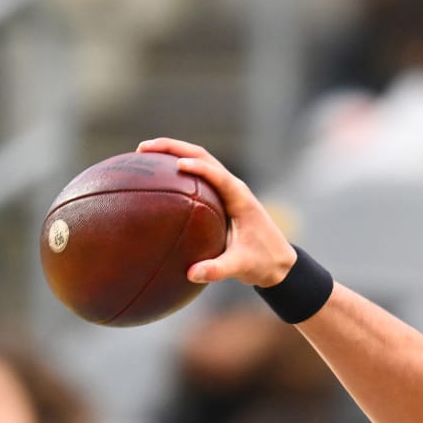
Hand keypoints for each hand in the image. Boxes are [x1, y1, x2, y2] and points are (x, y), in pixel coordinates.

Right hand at [135, 137, 298, 287]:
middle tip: (143, 149)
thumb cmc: (263, 262)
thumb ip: (218, 270)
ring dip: (171, 151)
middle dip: (172, 148)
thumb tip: (191, 273)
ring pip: (198, 160)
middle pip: (202, 156)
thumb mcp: (242, 268)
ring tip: (143, 152)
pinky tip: (155, 174)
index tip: (177, 165)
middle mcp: (233, 187)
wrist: (279, 262)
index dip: (199, 167)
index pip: (218, 175)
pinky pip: (196, 175)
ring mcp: (226, 189)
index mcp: (240, 198)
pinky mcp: (220, 196)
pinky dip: (175, 167)